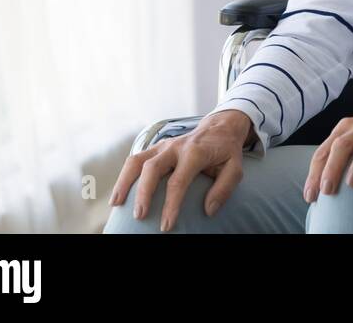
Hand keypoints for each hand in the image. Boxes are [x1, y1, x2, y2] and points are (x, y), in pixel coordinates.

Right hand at [109, 109, 251, 231]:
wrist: (220, 127)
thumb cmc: (226, 151)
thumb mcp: (236, 168)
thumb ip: (224, 188)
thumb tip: (208, 210)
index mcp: (196, 152)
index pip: (178, 181)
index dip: (171, 204)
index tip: (166, 225)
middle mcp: (176, 147)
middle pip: (152, 168)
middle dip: (143, 193)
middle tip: (139, 216)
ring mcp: (164, 145)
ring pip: (137, 160)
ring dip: (124, 182)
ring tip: (116, 204)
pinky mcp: (156, 147)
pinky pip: (136, 159)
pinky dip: (124, 175)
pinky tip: (119, 193)